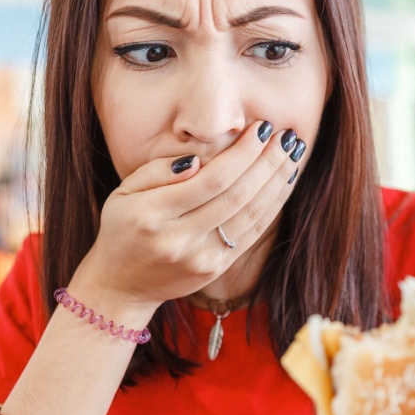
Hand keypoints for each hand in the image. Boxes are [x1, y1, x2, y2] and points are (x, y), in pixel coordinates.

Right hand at [72, 121, 305, 311]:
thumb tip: (199, 160)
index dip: (242, 154)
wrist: (122, 285)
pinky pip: (251, 234)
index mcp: (151, 215)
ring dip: (276, 182)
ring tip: (293, 154)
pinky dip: (272, 206)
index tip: (261, 129)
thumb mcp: (123, 193)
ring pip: (250, 216)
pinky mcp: (215, 270)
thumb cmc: (123, 228)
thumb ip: (158, 171)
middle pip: (236, 196)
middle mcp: (178, 239)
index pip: (210, 180)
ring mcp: (200, 259)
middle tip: (287, 136)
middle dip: (267, 163)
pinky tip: (283, 182)